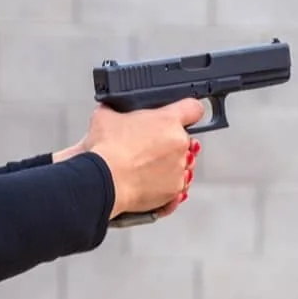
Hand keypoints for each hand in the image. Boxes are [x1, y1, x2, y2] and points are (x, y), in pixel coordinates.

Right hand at [75, 98, 203, 220]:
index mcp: (168, 120)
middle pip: (184, 139)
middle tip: (148, 147)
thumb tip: (111, 110)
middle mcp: (179, 143)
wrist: (104, 180)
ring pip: (183, 164)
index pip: (193, 108)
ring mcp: (179, 168)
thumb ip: (115, 110)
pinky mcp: (174, 189)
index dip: (186, 112)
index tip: (181, 116)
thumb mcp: (105, 117)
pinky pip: (177, 186)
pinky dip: (166, 185)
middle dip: (169, 143)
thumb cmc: (107, 150)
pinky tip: (149, 182)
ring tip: (147, 167)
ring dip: (169, 164)